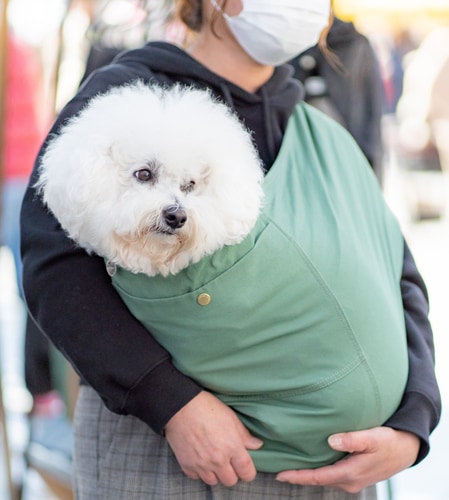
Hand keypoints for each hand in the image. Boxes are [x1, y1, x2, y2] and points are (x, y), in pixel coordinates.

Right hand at [164, 391, 262, 486]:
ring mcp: (201, 464)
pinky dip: (200, 470)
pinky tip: (201, 457)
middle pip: (230, 481)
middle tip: (228, 461)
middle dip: (232, 473)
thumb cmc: (207, 408)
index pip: (247, 472)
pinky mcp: (187, 465)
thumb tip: (257, 445)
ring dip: (216, 473)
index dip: (248, 472)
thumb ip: (244, 435)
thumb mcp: (230, 417)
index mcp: (232, 447)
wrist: (180, 406)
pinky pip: (197, 477)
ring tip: (214, 458)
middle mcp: (218, 460)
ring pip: (214, 481)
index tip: (246, 468)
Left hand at [276, 427, 419, 493]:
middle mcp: (349, 481)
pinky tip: (311, 463)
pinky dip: (318, 471)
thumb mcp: (372, 437)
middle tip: (278, 469)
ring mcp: (352, 480)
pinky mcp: (354, 475)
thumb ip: (352, 439)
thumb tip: (331, 440)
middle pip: (318, 480)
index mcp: (350, 473)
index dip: (298, 476)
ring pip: (324, 478)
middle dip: (298, 476)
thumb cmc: (389, 441)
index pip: (318, 477)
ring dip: (308, 474)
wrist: (407, 450)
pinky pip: (331, 474)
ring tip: (289, 466)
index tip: (280, 474)